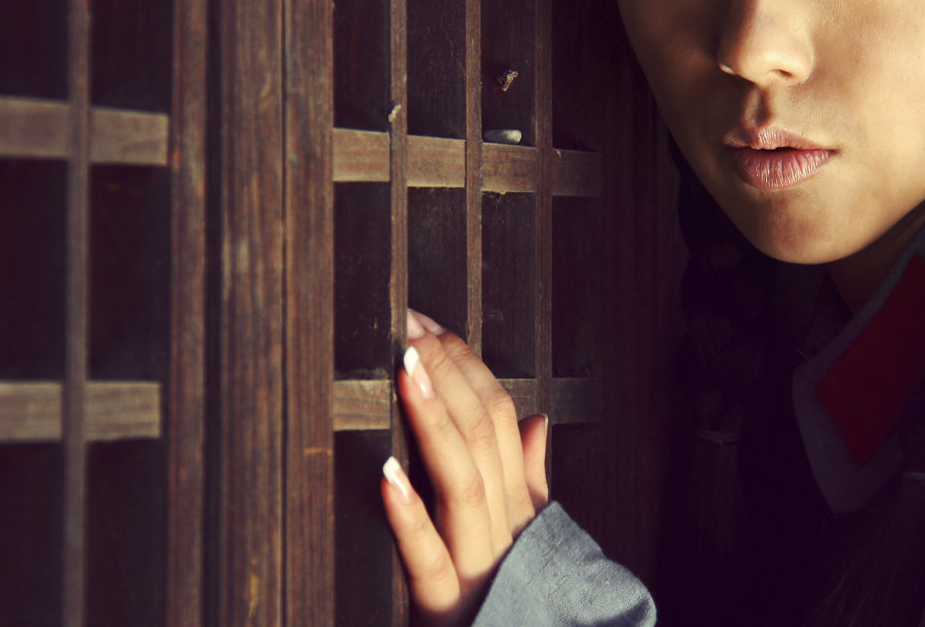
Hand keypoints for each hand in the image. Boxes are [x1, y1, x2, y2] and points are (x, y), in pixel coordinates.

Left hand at [382, 309, 550, 626]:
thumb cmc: (512, 605)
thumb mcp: (529, 542)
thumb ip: (529, 481)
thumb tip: (537, 420)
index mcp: (522, 511)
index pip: (503, 420)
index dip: (469, 367)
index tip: (433, 326)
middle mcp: (505, 532)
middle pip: (483, 438)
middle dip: (447, 375)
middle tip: (409, 327)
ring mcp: (478, 570)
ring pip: (462, 483)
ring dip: (433, 420)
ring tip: (405, 371)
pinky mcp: (446, 611)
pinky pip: (428, 560)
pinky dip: (410, 517)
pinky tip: (386, 475)